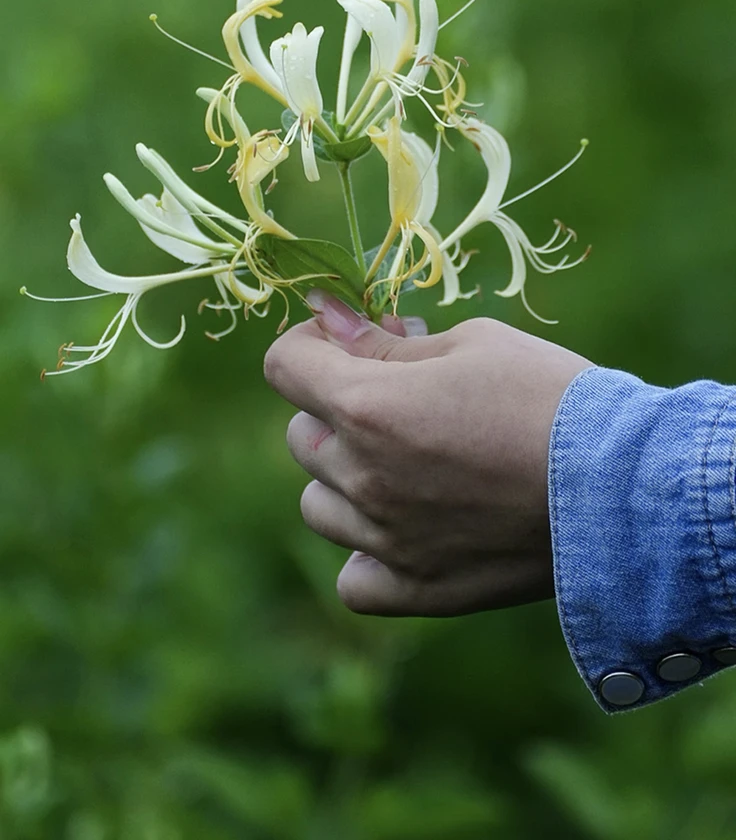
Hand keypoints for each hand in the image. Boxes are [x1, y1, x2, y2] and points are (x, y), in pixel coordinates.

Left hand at [264, 291, 592, 616]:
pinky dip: (366, 554)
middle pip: (300, 434)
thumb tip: (329, 320)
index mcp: (369, 406)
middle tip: (399, 399)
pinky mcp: (419, 588)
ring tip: (403, 466)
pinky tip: (404, 530)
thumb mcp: (471, 343)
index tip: (347, 342)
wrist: (624, 483)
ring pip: (318, 505)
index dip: (309, 345)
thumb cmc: (550, 395)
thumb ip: (386, 340)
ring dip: (345, 478)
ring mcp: (387, 539)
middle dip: (336, 407)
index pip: (284, 365)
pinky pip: (354, 579)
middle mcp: (364, 476)